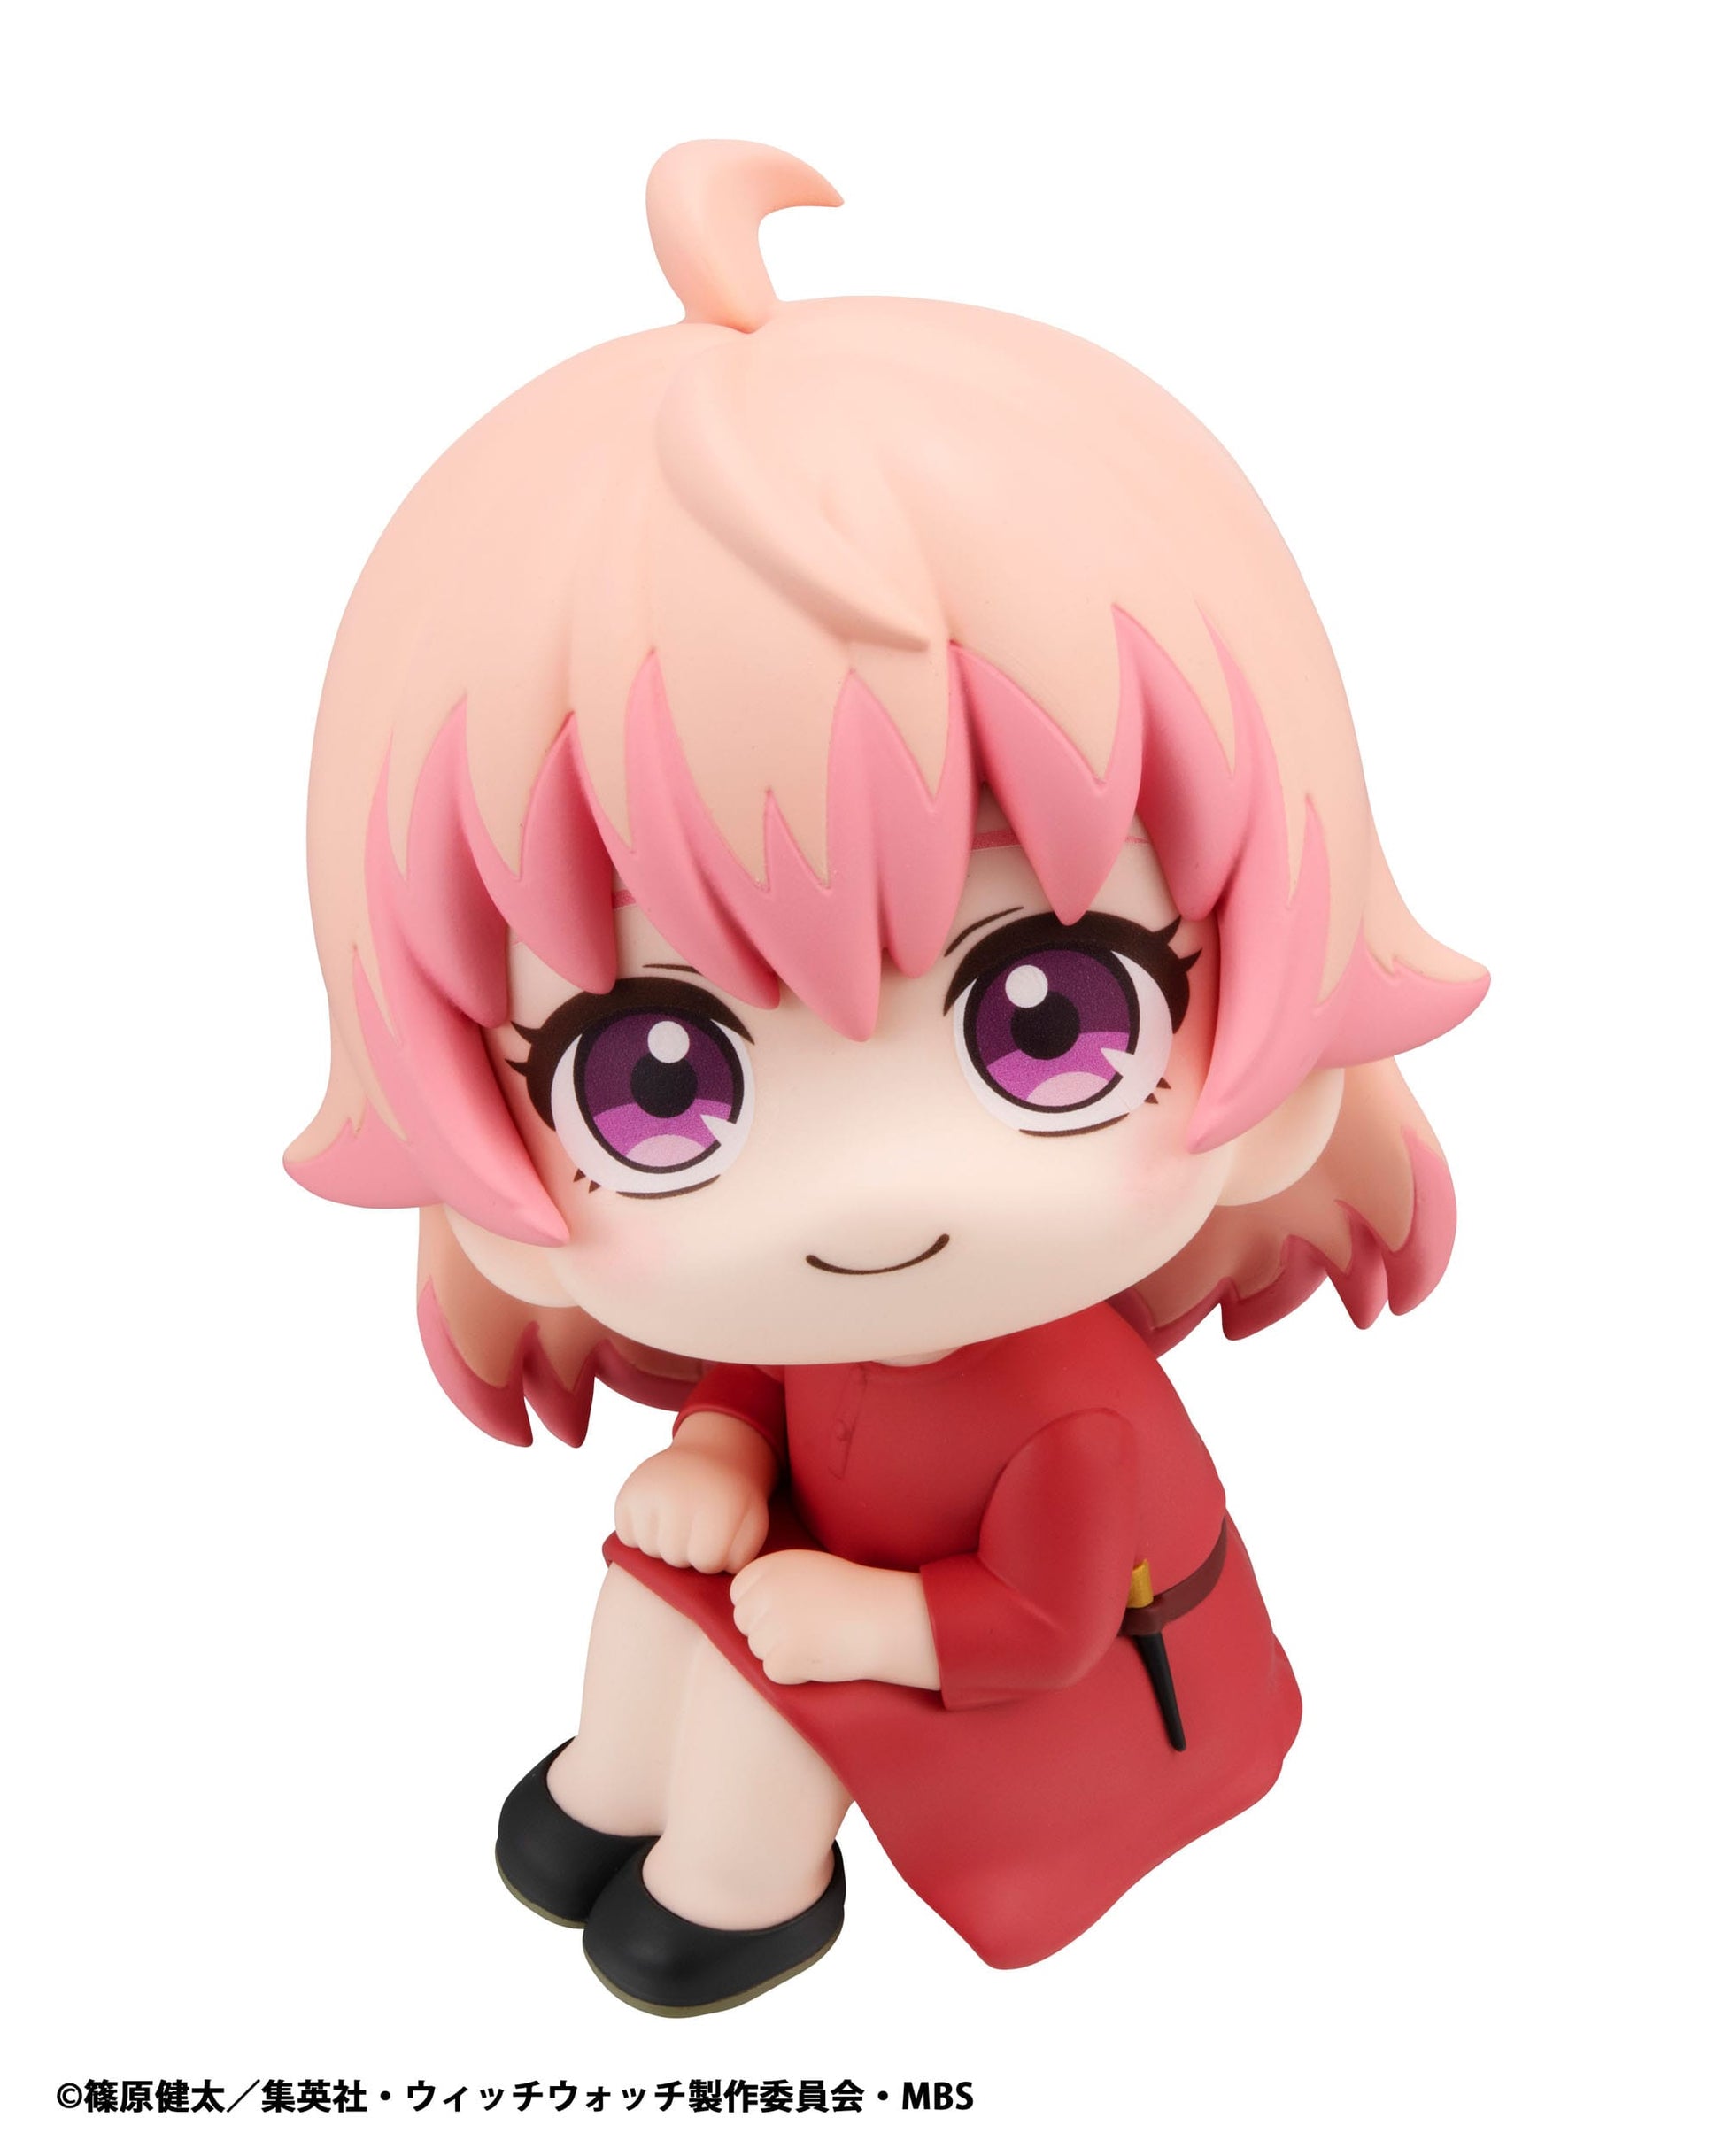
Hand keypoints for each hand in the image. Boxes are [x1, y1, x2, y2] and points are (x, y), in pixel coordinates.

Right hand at [613, 1442, 768, 1572]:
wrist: (709, 1454)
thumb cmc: (732, 1501)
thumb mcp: (751, 1524)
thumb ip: (741, 1557)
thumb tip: (716, 1580)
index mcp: (718, 1505)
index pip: (706, 1561)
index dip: (714, 1557)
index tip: (718, 1539)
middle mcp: (680, 1496)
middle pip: (675, 1558)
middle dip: (688, 1552)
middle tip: (697, 1529)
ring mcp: (649, 1493)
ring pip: (649, 1550)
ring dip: (664, 1544)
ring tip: (679, 1522)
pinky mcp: (626, 1494)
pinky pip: (628, 1536)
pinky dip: (641, 1533)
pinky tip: (659, 1516)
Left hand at [729, 1551, 939, 1687]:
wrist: (886, 1617)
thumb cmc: (852, 1595)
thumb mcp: (806, 1570)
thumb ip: (772, 1581)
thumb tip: (741, 1604)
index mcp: (768, 1566)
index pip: (739, 1596)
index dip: (764, 1609)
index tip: (794, 1609)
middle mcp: (765, 1591)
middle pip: (745, 1625)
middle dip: (770, 1632)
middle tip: (810, 1627)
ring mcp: (772, 1624)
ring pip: (758, 1650)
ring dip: (784, 1652)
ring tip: (820, 1638)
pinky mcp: (784, 1655)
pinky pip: (774, 1672)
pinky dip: (795, 1672)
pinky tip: (822, 1656)